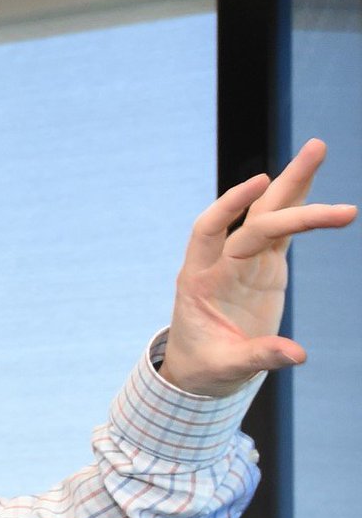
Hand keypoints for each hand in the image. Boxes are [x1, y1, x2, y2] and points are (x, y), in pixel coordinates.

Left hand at [161, 139, 354, 395]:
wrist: (200, 370)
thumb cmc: (208, 367)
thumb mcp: (228, 366)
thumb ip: (260, 356)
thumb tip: (297, 355)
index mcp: (201, 279)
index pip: (211, 231)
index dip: (230, 206)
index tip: (260, 181)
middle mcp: (222, 261)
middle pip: (252, 216)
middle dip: (284, 186)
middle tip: (316, 152)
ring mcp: (244, 261)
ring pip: (269, 215)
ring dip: (295, 184)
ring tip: (317, 147)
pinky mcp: (263, 267)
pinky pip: (282, 231)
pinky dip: (300, 209)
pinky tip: (318, 186)